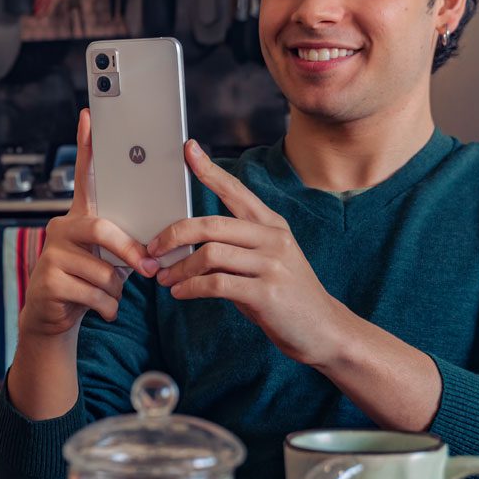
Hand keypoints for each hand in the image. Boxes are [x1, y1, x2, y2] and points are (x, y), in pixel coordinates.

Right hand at [17, 108, 157, 339]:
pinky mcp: (47, 279)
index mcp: (80, 217)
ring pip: (102, 269)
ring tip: (109, 295)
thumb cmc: (88, 283)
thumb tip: (158, 245)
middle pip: (101, 229)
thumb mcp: (111, 258)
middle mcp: (61, 227)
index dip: (86, 147)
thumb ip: (128, 244)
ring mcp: (50, 252)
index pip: (84, 176)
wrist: (53, 317)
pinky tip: (102, 309)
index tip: (90, 117)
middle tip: (148, 269)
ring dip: (117, 290)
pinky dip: (108, 306)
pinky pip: (93, 292)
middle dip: (130, 252)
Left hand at [147, 139, 350, 366]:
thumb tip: (185, 245)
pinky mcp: (266, 293)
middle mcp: (273, 238)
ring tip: (165, 280)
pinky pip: (216, 284)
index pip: (236, 190)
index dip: (209, 170)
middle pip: (211, 224)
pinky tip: (181, 293)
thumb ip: (233, 248)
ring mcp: (272, 265)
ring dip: (179, 268)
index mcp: (271, 224)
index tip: (188, 149)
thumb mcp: (265, 261)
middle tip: (154, 249)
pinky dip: (190, 288)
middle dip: (174, 235)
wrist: (324, 329)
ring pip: (210, 254)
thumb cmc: (285, 294)